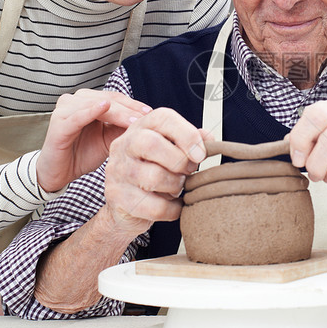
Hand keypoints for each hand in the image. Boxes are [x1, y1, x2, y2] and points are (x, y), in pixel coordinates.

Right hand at [37, 89, 151, 192]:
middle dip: (130, 108)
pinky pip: (77, 115)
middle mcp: (77, 100)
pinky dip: (90, 111)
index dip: (134, 105)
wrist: (58, 173)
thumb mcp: (109, 140)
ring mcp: (65, 109)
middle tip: (147, 117)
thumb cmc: (83, 154)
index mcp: (89, 101)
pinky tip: (104, 107)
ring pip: (97, 105)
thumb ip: (123, 128)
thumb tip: (148, 121)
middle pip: (109, 99)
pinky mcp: (58, 122)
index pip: (117, 99)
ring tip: (134, 120)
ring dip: (117, 111)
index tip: (153, 113)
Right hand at [103, 107, 207, 229]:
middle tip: (189, 171)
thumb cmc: (153, 171)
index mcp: (141, 127)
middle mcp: (124, 144)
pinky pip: (154, 206)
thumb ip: (191, 140)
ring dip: (176, 185)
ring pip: (154, 177)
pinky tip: (173, 205)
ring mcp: (117, 171)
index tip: (201, 153)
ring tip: (177, 187)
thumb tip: (208, 139)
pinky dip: (172, 209)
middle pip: (152, 143)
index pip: (162, 118)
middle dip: (179, 160)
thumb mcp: (172, 150)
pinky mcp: (117, 197)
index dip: (187, 134)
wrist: (126, 205)